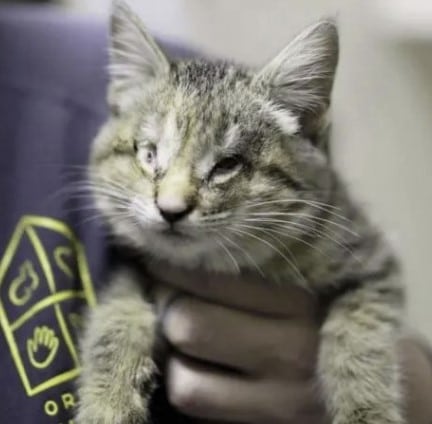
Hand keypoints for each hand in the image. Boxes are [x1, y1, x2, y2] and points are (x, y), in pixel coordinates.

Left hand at [151, 265, 431, 422]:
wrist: (373, 381)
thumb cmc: (322, 323)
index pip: (210, 279)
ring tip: (185, 343)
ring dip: (172, 358)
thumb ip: (248, 281)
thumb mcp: (297, 292)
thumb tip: (175, 269)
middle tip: (168, 302)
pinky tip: (199, 371)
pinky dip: (187, 386)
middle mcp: (290, 349)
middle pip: (186, 323)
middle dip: (166, 312)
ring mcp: (279, 399)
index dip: (170, 269)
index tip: (154, 261)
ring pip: (182, 377)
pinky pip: (197, 408)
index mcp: (299, 302)